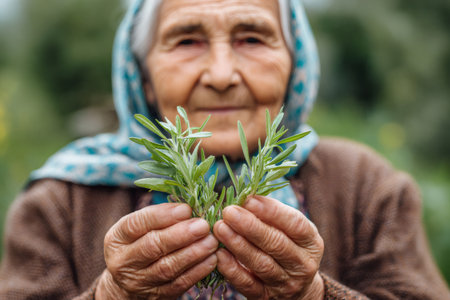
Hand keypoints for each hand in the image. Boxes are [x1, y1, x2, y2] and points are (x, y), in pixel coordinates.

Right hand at [96, 203, 217, 299]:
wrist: (129, 282)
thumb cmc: (140, 243)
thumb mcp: (140, 227)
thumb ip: (160, 216)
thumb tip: (189, 208)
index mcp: (117, 238)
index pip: (136, 224)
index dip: (162, 216)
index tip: (186, 209)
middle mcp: (123, 261)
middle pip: (152, 247)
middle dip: (181, 235)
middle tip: (203, 225)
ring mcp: (139, 281)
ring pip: (167, 267)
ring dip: (193, 253)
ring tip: (211, 241)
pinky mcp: (157, 295)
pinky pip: (179, 284)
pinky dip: (197, 271)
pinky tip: (211, 259)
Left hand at [213, 196, 323, 299]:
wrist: (297, 289)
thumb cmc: (288, 246)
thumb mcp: (289, 229)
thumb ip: (272, 214)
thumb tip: (246, 197)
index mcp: (311, 242)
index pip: (295, 224)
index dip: (271, 211)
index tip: (248, 199)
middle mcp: (302, 264)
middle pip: (276, 244)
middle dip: (250, 226)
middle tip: (229, 212)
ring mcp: (285, 283)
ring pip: (261, 264)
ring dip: (238, 244)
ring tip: (220, 227)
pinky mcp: (265, 297)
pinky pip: (247, 284)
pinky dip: (232, 269)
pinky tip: (219, 254)